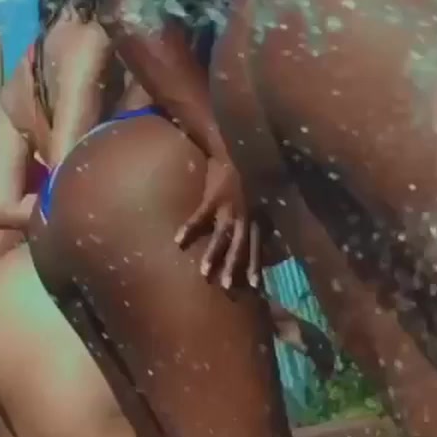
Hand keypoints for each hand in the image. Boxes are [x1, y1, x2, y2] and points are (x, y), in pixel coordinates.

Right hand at [174, 154, 259, 289]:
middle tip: (227, 286)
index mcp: (255, 216)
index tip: (254, 285)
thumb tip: (258, 226)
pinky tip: (178, 241)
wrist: (235, 149)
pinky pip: (199, 218)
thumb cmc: (246, 170)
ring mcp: (228, 208)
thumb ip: (256, 210)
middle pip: (240, 247)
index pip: (256, 246)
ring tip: (204, 272)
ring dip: (213, 255)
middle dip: (234, 267)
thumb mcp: (258, 193)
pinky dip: (189, 229)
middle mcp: (245, 215)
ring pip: (221, 237)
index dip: (255, 265)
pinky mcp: (212, 199)